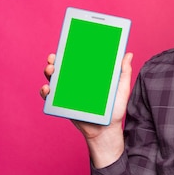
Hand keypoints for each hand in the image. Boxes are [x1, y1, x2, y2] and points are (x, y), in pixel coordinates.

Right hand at [40, 52, 133, 167]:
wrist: (106, 130)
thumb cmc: (114, 109)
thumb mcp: (121, 89)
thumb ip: (124, 72)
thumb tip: (128, 54)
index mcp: (89, 75)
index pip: (77, 60)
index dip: (70, 51)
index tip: (67, 44)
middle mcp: (76, 82)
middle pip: (62, 67)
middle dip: (54, 60)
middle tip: (54, 58)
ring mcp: (68, 92)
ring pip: (54, 79)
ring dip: (48, 72)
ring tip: (51, 70)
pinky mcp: (62, 104)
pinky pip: (50, 97)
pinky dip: (45, 91)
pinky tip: (47, 89)